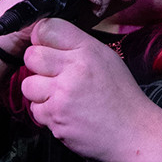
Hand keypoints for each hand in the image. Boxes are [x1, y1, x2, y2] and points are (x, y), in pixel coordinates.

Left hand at [20, 18, 161, 161]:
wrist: (133, 134)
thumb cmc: (121, 97)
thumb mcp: (107, 59)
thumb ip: (78, 47)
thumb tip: (49, 41)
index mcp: (87, 50)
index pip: (46, 28)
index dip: (42, 38)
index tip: (48, 48)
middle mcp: (73, 69)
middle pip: (31, 56)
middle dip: (38, 66)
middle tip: (53, 76)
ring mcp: (62, 95)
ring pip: (28, 85)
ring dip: (39, 92)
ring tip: (59, 97)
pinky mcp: (56, 118)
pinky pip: (35, 110)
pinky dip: (47, 113)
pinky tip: (65, 113)